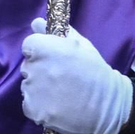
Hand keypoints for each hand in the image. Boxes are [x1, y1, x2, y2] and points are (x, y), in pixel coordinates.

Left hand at [20, 18, 132, 133]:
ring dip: (39, 89)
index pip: (28, 46)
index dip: (40, 53)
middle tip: (60, 79)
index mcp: (43, 48)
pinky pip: (29, 105)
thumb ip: (55, 32)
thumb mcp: (79, 44)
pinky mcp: (34, 110)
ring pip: (27, 86)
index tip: (53, 60)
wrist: (107, 105)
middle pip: (27, 67)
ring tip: (60, 94)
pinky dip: (39, 107)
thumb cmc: (94, 71)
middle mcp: (34, 68)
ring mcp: (32, 90)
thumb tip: (36, 23)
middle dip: (39, 71)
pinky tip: (56, 106)